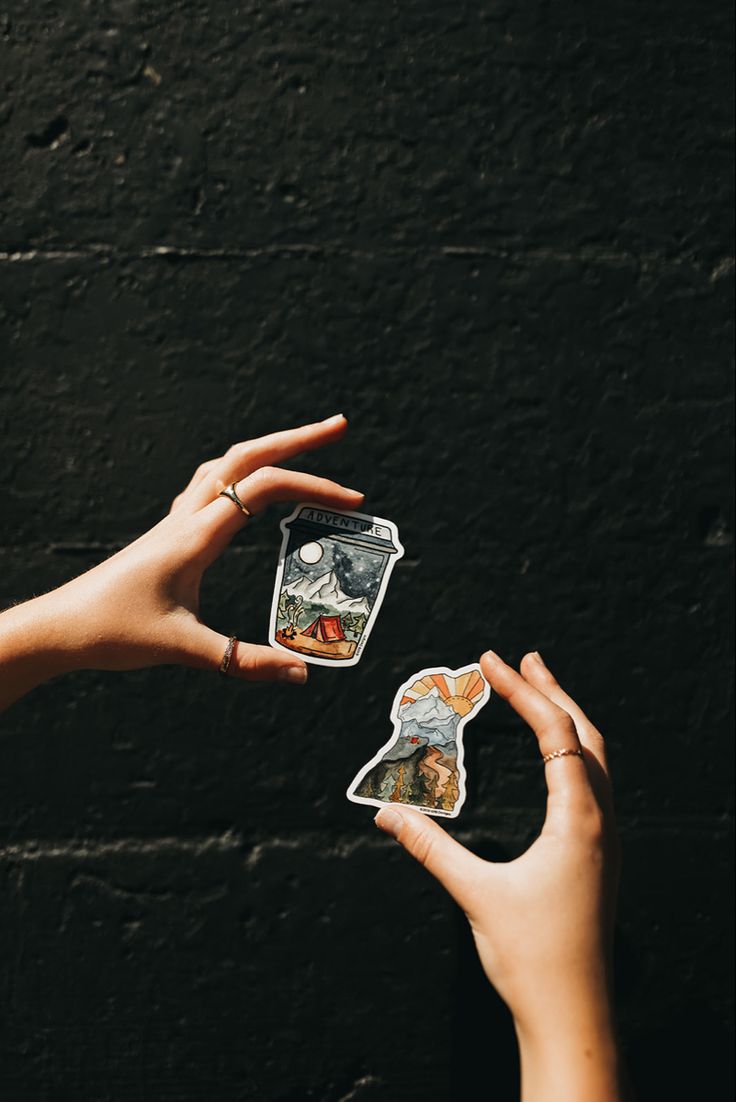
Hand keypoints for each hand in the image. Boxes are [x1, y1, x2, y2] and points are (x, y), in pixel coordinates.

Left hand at [0, 415, 362, 710]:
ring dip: (269, 449)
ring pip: (227, 463)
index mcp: (196, 534)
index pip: (263, 488)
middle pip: (247, 455)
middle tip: (339, 427)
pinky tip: (253, 490)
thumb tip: (299, 673)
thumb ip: (243, 660)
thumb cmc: (114, 631)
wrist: (62, 626)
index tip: (352, 500)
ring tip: (305, 448)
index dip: (312, 486)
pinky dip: (243, 473)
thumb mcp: (184, 650)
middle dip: (297, 439)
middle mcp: (188, 517)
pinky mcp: (171, 533)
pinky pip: (212, 485)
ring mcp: (177, 521)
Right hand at [375, 650, 622, 1101]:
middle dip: (554, 691)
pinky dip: (575, 752)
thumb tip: (386, 812)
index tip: (493, 660)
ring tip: (540, 690)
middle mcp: (600, 820)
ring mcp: (606, 839)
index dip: (523, 691)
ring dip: (569, 718)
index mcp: (578, 818)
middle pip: (586, 735)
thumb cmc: (532, 957)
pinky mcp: (599, 856)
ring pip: (597, 759)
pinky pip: (596, 784)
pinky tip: (557, 758)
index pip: (556, 732)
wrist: (574, 1016)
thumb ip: (430, 847)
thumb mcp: (475, 894)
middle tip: (524, 658)